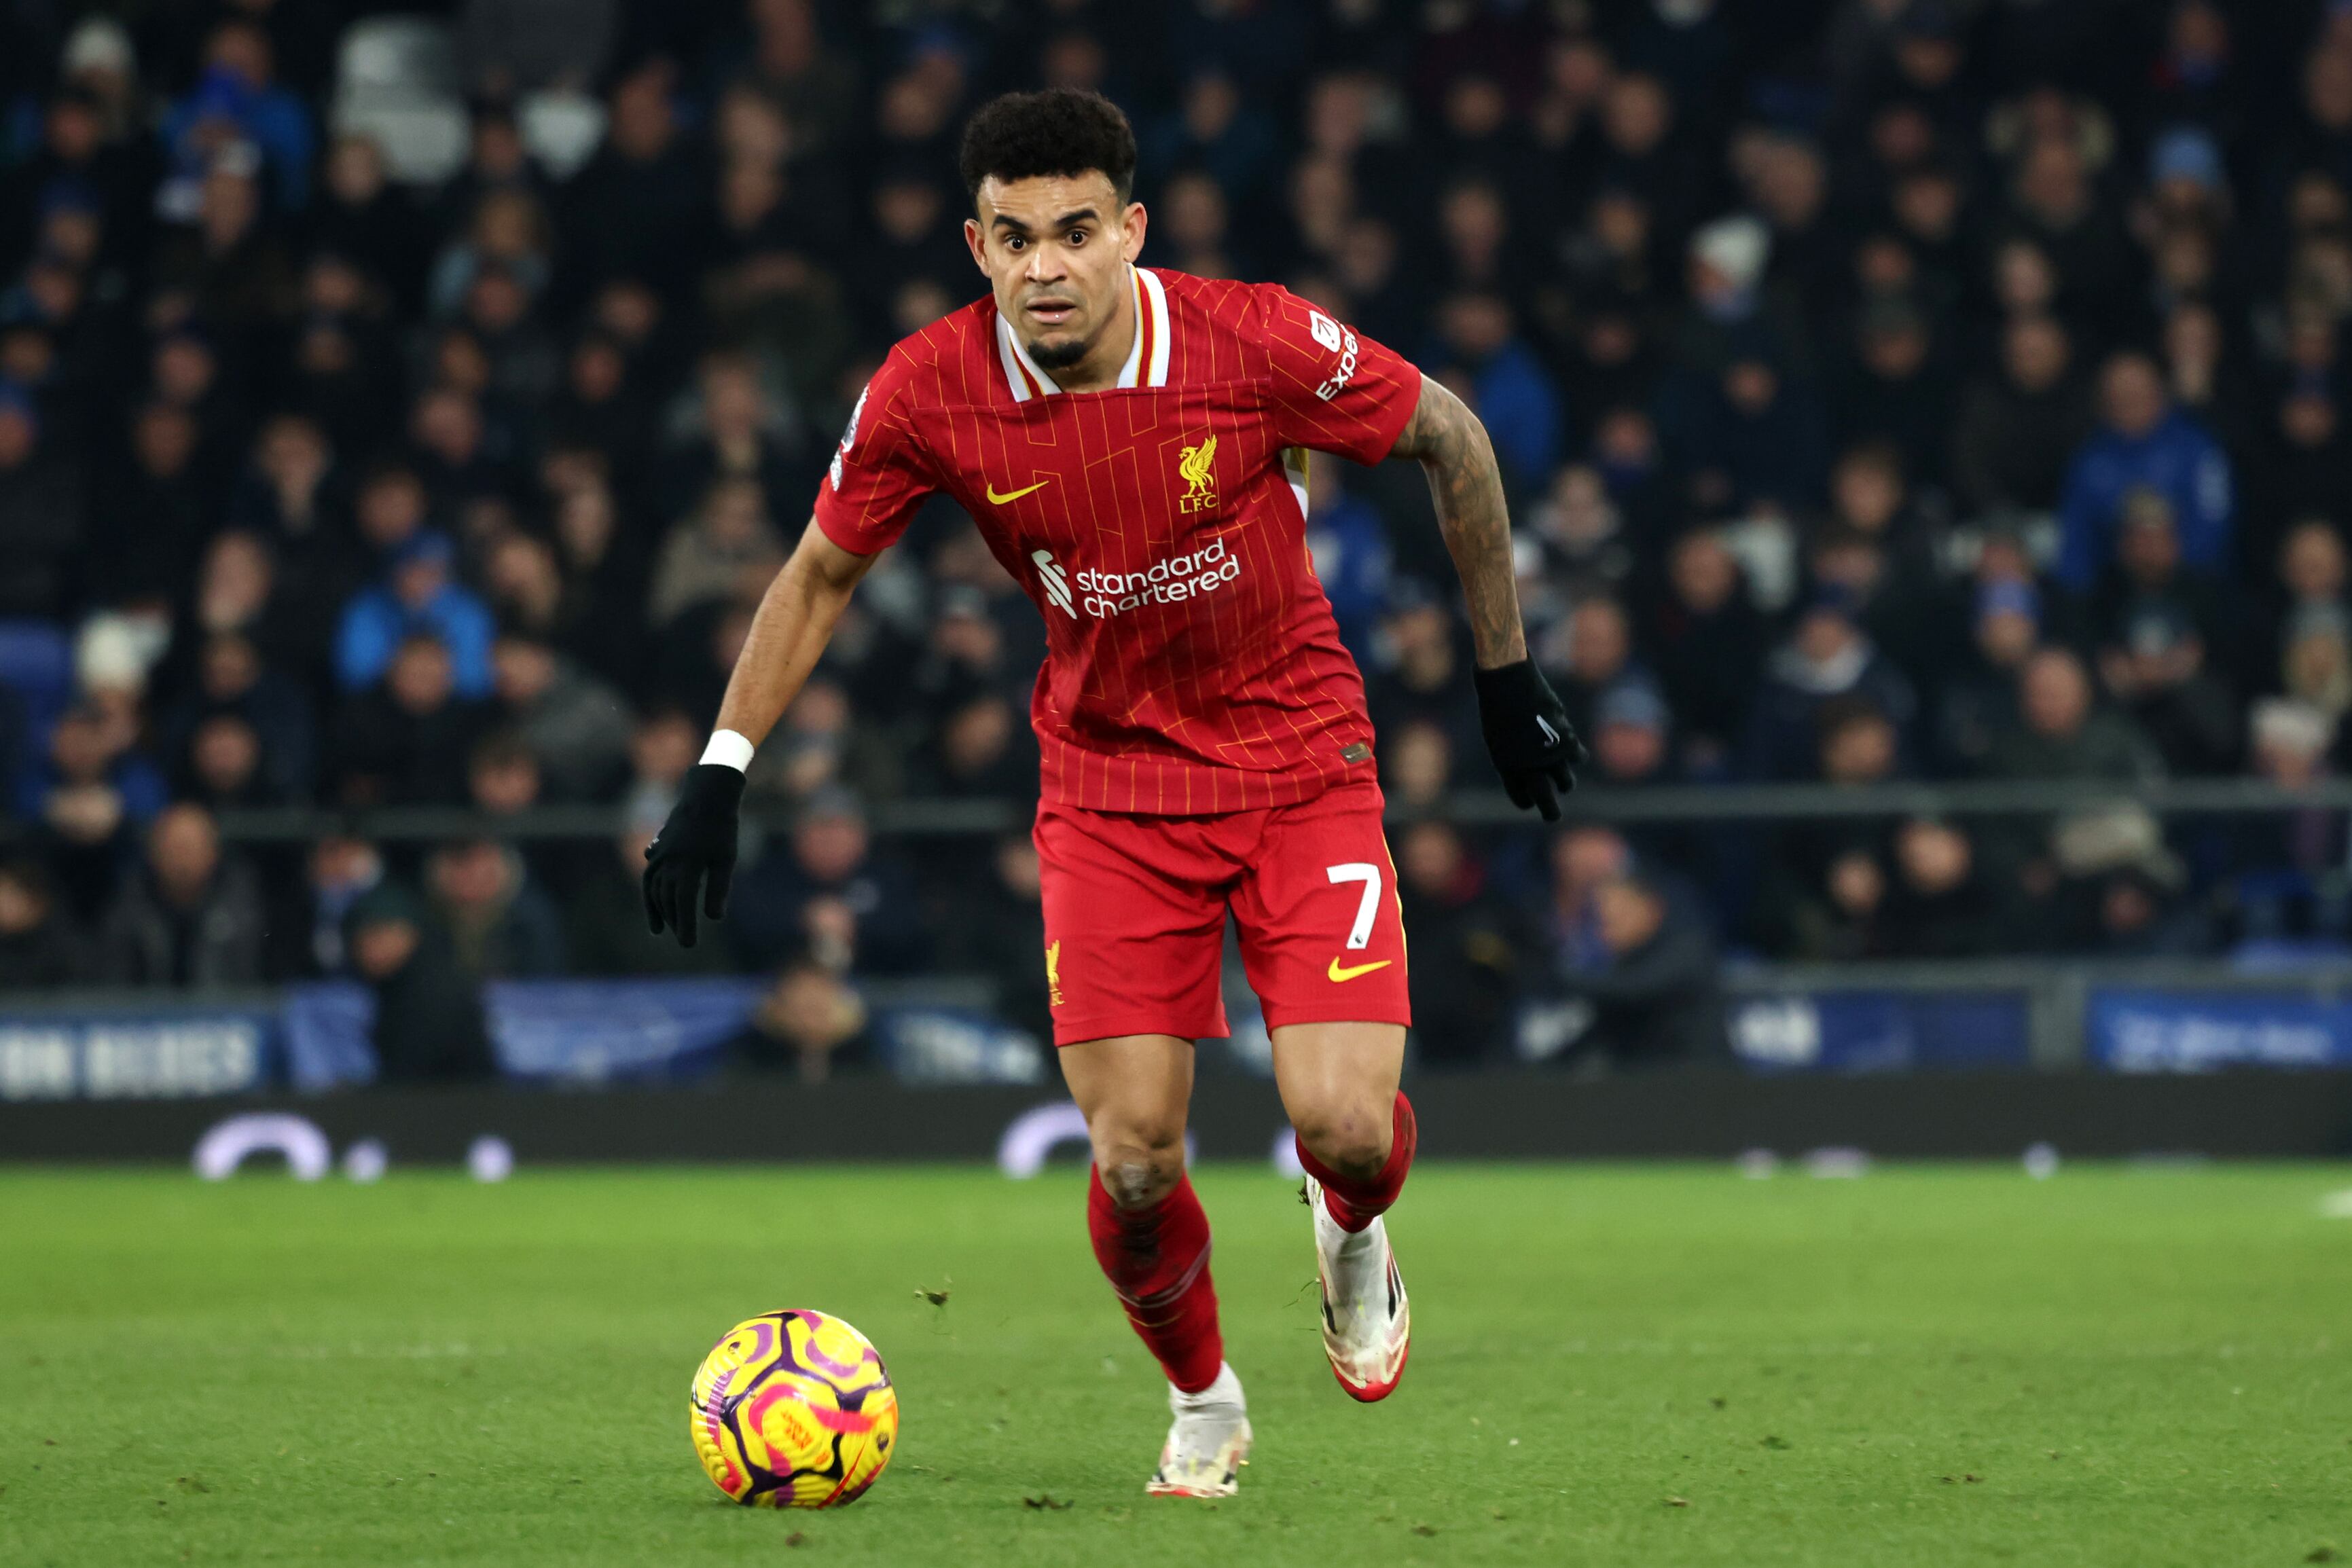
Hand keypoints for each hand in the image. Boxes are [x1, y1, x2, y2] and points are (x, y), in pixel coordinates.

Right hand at [643, 764, 746, 946]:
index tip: (689, 945)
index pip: (683, 904)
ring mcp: (660, 855)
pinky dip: (649, 892)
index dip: (685, 926)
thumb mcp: (726, 859)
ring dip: (657, 911)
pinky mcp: (658, 849)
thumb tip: (714, 919)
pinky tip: (653, 902)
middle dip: (674, 922)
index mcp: (687, 865)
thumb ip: (719, 888)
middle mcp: (669, 862)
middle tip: (684, 940)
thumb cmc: (721, 828)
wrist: (706, 796)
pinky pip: (649, 876)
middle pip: (667, 899)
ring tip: (661, 929)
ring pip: (653, 889)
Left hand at [1473, 659, 1587, 821]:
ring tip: (1563, 781)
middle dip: (1550, 811)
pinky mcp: (1566, 738)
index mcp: (1506, 767)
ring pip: (1566, 782)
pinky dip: (1577, 756)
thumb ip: (1515, 756)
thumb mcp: (1498, 737)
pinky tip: (1574, 754)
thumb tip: (1532, 770)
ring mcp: (1549, 753)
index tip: (1530, 803)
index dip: (1526, 801)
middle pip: (1544, 798)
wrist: (1509, 682)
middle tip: (1552, 818)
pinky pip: (1579, 757)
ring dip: (1565, 783)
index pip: (1520, 797)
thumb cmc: (1498, 707)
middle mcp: (1528, 765)